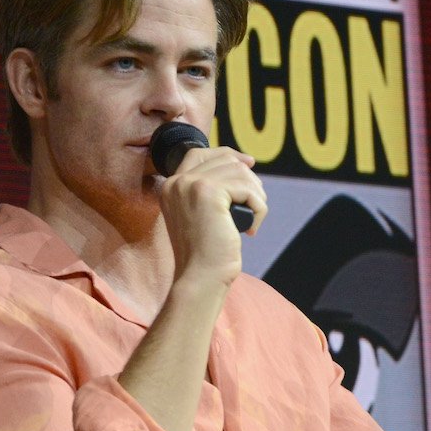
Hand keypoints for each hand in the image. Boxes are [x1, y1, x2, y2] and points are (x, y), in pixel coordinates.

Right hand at [159, 144, 267, 287]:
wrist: (201, 277)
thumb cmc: (206, 255)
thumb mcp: (204, 217)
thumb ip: (212, 192)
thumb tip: (244, 165)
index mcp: (170, 187)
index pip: (198, 153)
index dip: (227, 154)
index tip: (249, 163)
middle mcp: (177, 182)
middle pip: (226, 161)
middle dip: (249, 183)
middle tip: (255, 208)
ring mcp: (191, 185)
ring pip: (241, 173)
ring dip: (256, 197)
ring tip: (252, 221)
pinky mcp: (208, 192)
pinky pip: (249, 190)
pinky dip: (259, 209)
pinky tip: (252, 229)